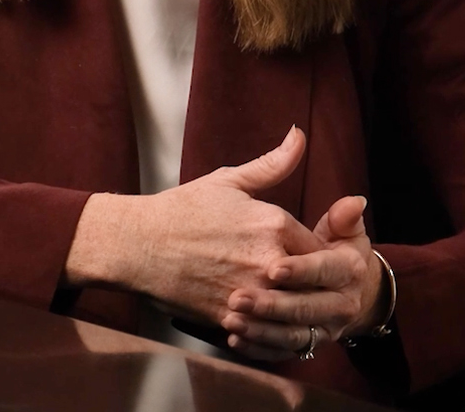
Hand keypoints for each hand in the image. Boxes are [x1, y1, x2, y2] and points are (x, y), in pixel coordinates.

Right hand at [64, 126, 326, 338]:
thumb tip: (299, 134)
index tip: (329, 265)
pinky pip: (264, 331)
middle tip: (324, 293)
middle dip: (321, 289)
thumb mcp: (230, 181)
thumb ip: (273, 163)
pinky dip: (272, 330)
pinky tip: (272, 325)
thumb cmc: (181, 210)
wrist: (135, 245)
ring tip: (303, 313)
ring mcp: (248, 293)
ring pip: (294, 312)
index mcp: (274, 224)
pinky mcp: (228, 317)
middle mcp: (267, 260)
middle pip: (316, 285)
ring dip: (300, 312)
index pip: (324, 250)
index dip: (329, 259)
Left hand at [219, 191, 384, 360]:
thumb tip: (355, 201)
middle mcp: (343, 304)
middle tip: (237, 297)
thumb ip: (342, 217)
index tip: (272, 268)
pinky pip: (282, 353)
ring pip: (292, 336)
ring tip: (230, 319)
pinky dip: (258, 348)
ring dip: (260, 330)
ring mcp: (325, 330)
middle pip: (305, 307)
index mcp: (350, 270)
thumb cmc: (336, 252)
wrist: (346, 291)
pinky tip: (234, 339)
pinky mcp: (309, 347)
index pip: (324, 269)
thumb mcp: (343, 231)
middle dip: (271, 305)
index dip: (300, 269)